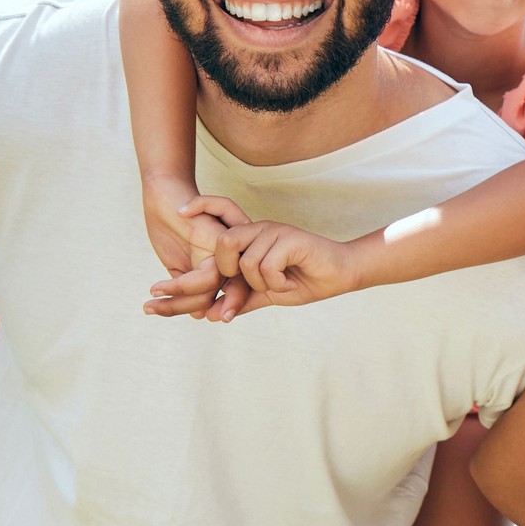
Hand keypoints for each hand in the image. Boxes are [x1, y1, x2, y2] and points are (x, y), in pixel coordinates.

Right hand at [141, 193, 249, 320]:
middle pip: (219, 297)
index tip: (167, 315)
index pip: (223, 298)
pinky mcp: (222, 241)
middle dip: (186, 308)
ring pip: (211, 290)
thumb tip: (199, 314)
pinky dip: (180, 286)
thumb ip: (190, 287)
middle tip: (152, 311)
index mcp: (226, 267)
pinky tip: (157, 286)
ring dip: (177, 299)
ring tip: (151, 299)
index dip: (196, 310)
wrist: (166, 194)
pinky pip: (207, 276)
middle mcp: (233, 260)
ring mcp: (230, 251)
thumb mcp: (180, 263)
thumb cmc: (173, 227)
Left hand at [206, 219, 365, 317]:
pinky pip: (268, 267)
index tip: (184, 210)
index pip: (219, 233)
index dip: (202, 213)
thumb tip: (211, 315)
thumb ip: (240, 300)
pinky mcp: (291, 239)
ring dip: (264, 285)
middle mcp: (260, 230)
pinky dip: (278, 284)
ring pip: (248, 263)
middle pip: (225, 242)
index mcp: (250, 238)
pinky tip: (291, 284)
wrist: (340, 276)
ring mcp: (276, 232)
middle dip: (232, 272)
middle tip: (254, 284)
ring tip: (282, 285)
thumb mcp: (266, 293)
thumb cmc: (304, 281)